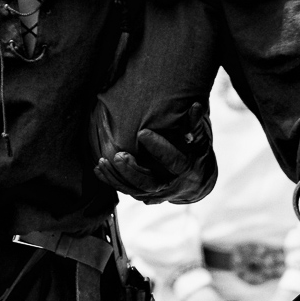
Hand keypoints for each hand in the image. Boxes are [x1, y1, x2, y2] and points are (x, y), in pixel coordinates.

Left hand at [95, 102, 216, 203]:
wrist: (196, 182)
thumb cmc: (196, 154)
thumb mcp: (200, 140)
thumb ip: (195, 124)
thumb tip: (196, 105)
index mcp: (186, 170)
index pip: (172, 160)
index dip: (158, 147)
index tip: (141, 133)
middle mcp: (171, 186)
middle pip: (149, 183)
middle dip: (132, 170)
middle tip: (118, 155)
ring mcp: (157, 194)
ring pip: (134, 190)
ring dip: (117, 177)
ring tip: (102, 161)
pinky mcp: (144, 195)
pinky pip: (126, 191)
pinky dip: (111, 181)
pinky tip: (98, 168)